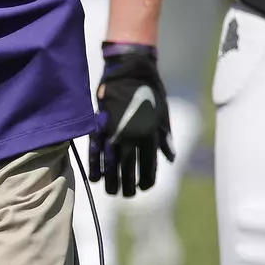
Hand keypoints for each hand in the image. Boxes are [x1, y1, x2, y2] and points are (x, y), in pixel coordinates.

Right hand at [88, 43, 173, 197]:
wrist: (129, 70)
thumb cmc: (149, 91)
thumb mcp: (163, 114)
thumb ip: (164, 138)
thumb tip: (170, 158)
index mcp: (150, 135)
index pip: (149, 166)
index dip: (146, 180)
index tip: (143, 189)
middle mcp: (132, 136)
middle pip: (129, 168)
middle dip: (127, 184)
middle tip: (125, 195)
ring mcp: (115, 131)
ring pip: (112, 163)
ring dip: (111, 180)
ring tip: (111, 191)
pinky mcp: (100, 124)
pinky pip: (96, 150)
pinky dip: (95, 165)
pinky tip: (95, 178)